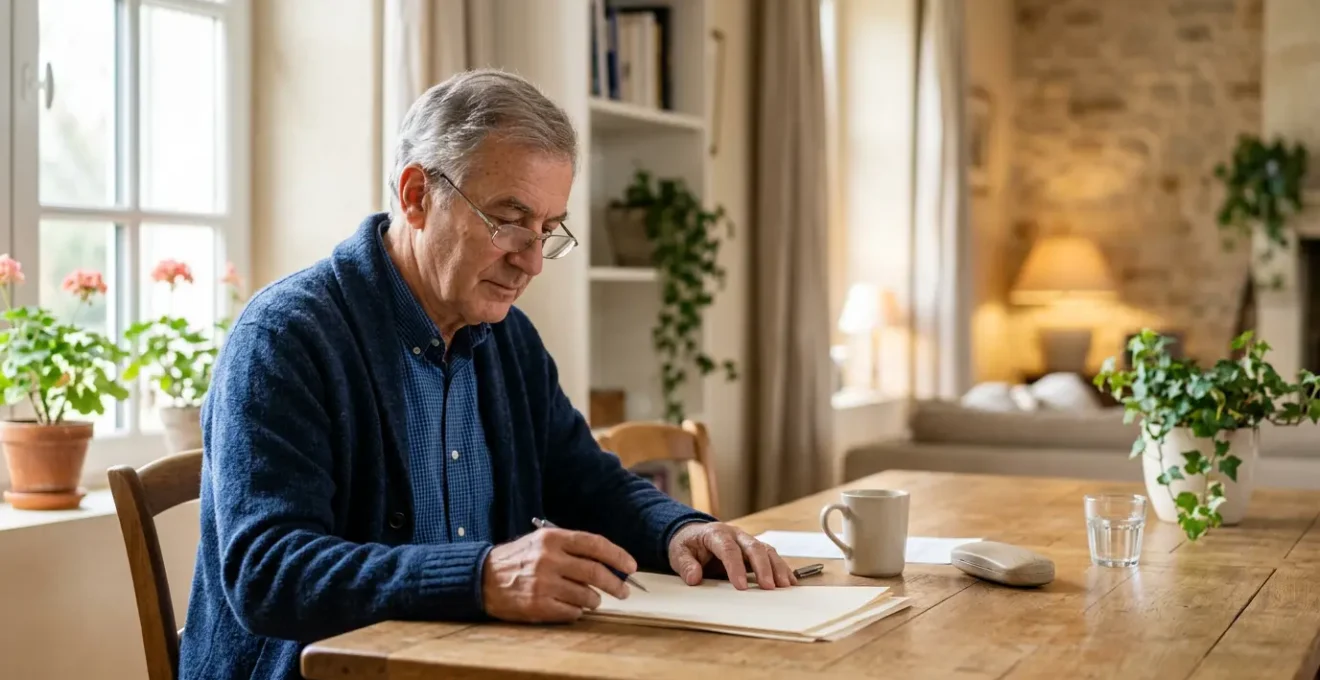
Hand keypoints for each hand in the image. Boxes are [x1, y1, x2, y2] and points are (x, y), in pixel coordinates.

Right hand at [481, 527, 637, 622]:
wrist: (484, 579)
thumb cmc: (519, 559)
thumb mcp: (542, 542)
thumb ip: (573, 549)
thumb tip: (609, 562)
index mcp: (552, 538)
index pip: (594, 544)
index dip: (617, 555)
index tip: (631, 566)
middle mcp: (549, 559)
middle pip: (595, 572)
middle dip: (616, 583)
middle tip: (624, 590)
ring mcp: (543, 583)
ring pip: (586, 595)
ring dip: (595, 599)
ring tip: (592, 599)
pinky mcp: (538, 605)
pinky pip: (572, 612)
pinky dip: (578, 611)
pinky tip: (573, 607)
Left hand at [667, 522, 796, 589]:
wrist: (694, 534)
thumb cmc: (687, 545)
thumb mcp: (678, 553)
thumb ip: (685, 565)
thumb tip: (694, 578)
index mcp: (716, 534)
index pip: (728, 549)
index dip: (735, 567)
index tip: (740, 586)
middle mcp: (735, 535)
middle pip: (753, 547)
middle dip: (763, 567)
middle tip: (769, 587)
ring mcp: (747, 541)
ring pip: (766, 550)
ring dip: (777, 567)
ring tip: (785, 586)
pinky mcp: (754, 550)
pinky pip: (771, 556)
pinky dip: (781, 568)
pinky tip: (789, 581)